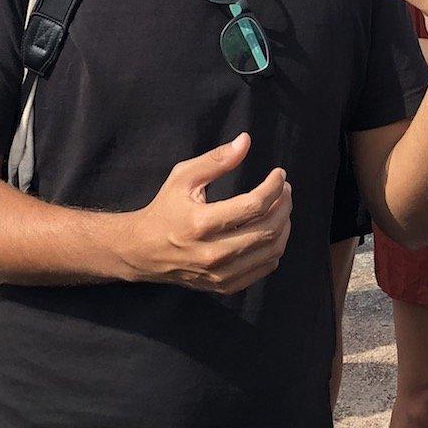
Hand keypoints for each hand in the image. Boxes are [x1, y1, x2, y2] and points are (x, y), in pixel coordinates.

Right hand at [118, 135, 291, 293]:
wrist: (142, 251)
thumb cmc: (164, 209)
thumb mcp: (183, 177)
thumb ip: (216, 159)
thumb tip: (245, 141)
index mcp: (201, 223)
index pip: (253, 205)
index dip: (274, 187)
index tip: (279, 174)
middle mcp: (212, 253)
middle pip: (268, 229)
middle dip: (284, 204)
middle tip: (285, 189)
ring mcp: (220, 273)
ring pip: (271, 251)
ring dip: (284, 225)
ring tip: (281, 207)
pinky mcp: (224, 285)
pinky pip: (264, 268)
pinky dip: (275, 248)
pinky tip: (272, 231)